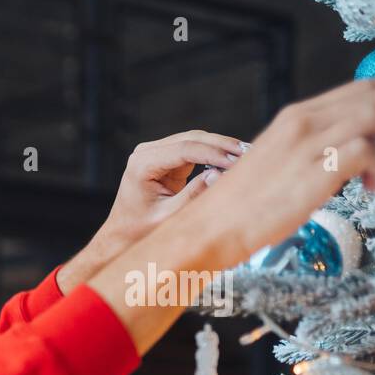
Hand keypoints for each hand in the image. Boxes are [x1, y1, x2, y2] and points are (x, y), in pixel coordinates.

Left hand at [58, 131, 244, 292]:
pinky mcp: (167, 159)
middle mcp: (146, 152)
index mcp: (142, 164)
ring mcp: (156, 153)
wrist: (123, 235)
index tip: (238, 159)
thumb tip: (219, 174)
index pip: (184, 149)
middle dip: (222, 145)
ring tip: (248, 154)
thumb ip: (192, 195)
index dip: (214, 152)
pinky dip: (214, 154)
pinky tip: (234, 160)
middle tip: (250, 152)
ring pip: (196, 140)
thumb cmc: (140, 230)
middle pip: (192, 138)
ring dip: (221, 147)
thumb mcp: (168, 216)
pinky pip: (195, 150)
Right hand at [192, 79, 374, 260]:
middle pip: (372, 96)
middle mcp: (302, 123)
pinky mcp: (316, 172)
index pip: (358, 90)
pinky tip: (371, 186)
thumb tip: (341, 153)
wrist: (210, 228)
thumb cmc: (238, 205)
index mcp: (293, 118)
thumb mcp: (274, 162)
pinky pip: (369, 152)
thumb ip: (307, 148)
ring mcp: (308, 146)